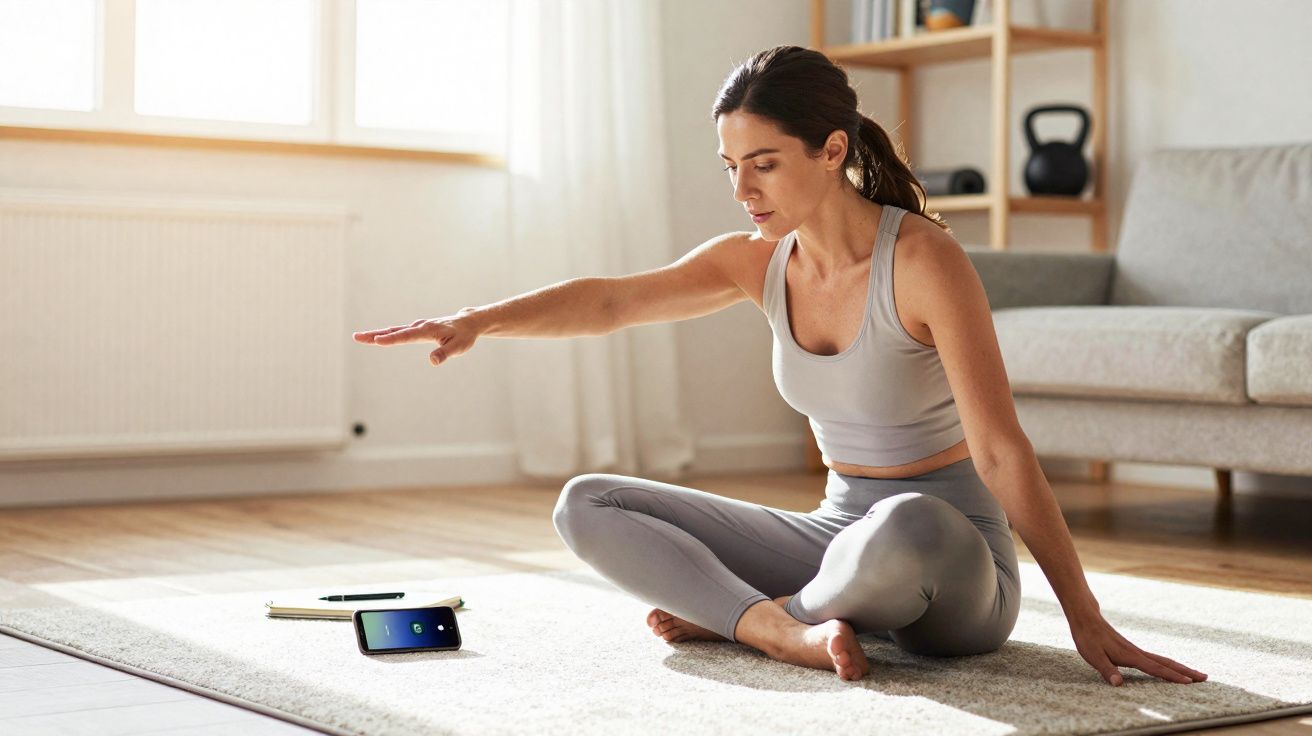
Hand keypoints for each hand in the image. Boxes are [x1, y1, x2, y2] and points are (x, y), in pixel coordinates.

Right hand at [353, 308, 481, 366]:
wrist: (468, 323)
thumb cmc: (464, 336)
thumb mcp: (459, 347)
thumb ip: (445, 353)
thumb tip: (432, 361)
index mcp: (427, 330)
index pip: (406, 336)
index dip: (391, 339)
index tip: (377, 340)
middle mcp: (419, 326)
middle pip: (394, 331)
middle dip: (374, 335)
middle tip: (356, 337)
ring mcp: (417, 327)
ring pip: (394, 331)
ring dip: (377, 334)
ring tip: (360, 337)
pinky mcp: (417, 329)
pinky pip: (399, 332)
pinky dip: (386, 334)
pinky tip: (377, 337)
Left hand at [1069, 611, 1207, 686]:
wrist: (1087, 619)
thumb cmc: (1088, 638)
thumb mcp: (1093, 657)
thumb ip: (1107, 671)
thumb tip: (1118, 684)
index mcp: (1131, 656)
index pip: (1155, 668)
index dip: (1171, 676)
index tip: (1189, 682)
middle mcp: (1137, 653)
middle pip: (1166, 663)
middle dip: (1186, 671)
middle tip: (1205, 678)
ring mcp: (1136, 650)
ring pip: (1163, 660)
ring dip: (1180, 667)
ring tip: (1196, 675)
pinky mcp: (1133, 650)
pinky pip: (1156, 659)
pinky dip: (1168, 665)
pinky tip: (1171, 669)